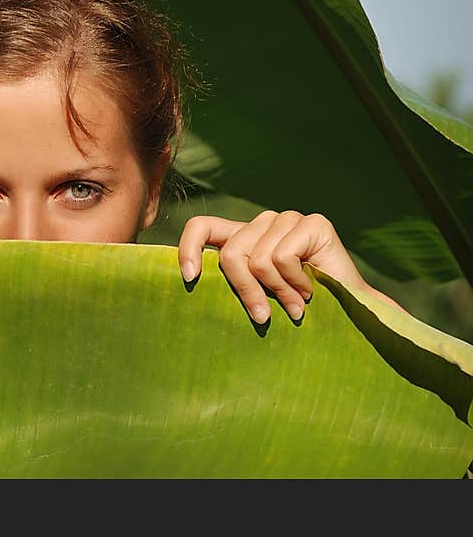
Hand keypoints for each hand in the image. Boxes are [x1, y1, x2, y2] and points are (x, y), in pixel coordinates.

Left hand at [178, 210, 372, 323]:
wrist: (347, 315)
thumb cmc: (294, 311)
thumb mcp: (253, 296)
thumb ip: (229, 283)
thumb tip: (187, 282)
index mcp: (243, 236)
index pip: (202, 227)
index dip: (189, 249)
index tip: (190, 278)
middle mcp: (263, 222)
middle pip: (232, 253)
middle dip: (245, 291)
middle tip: (263, 317)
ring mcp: (288, 219)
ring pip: (258, 260)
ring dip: (278, 292)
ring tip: (295, 305)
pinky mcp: (313, 224)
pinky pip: (282, 257)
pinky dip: (294, 283)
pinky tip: (310, 291)